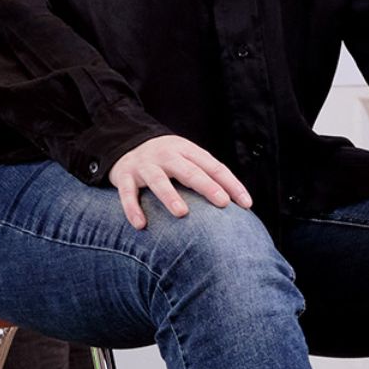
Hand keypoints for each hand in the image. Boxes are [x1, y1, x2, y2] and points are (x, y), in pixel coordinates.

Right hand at [106, 134, 251, 230]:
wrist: (124, 143)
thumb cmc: (166, 160)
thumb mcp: (186, 158)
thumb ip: (205, 174)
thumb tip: (238, 204)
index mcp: (186, 150)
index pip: (213, 166)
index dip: (231, 184)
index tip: (245, 204)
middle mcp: (166, 155)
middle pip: (189, 171)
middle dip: (207, 186)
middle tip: (222, 202)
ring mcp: (144, 165)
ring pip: (158, 180)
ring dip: (170, 195)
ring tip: (182, 212)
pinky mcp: (123, 175)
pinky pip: (127, 193)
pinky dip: (132, 208)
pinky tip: (140, 224)